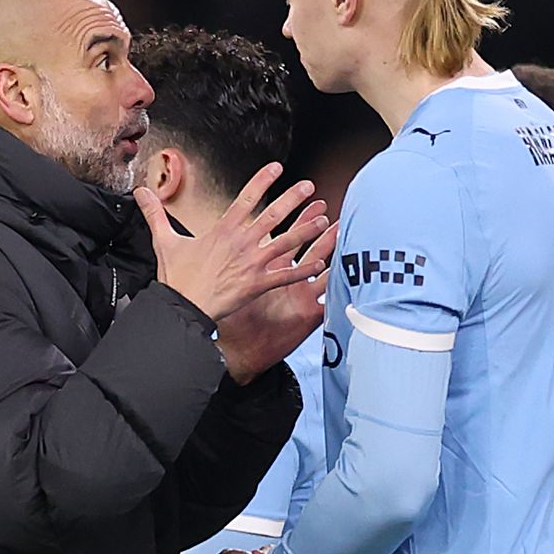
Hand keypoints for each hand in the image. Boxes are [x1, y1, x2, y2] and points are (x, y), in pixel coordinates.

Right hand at [134, 163, 327, 322]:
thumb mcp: (165, 241)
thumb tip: (141, 192)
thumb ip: (156, 214)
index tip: (277, 167)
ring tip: (323, 219)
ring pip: (285, 242)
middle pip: (272, 215)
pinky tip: (319, 264)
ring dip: (306, 230)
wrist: (182, 306)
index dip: (262, 181)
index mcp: (222, 231)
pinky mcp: (257, 285)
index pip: (245, 198)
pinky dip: (303, 271)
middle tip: (309, 186)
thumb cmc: (176, 277)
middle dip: (293, 199)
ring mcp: (251, 264)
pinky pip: (285, 276)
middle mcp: (241, 243)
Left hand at [217, 203, 337, 383]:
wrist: (241, 354)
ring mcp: (300, 297)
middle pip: (306, 248)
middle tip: (325, 206)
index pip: (283, 238)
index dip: (294, 218)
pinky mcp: (308, 318)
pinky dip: (336, 290)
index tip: (304, 199)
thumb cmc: (234, 323)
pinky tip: (348, 278)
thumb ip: (220, 262)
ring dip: (332, 253)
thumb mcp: (228, 288)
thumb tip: (206, 240)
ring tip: (344, 234)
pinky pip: (327, 301)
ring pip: (322, 270)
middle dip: (315, 226)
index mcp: (270, 271)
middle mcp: (288, 281)